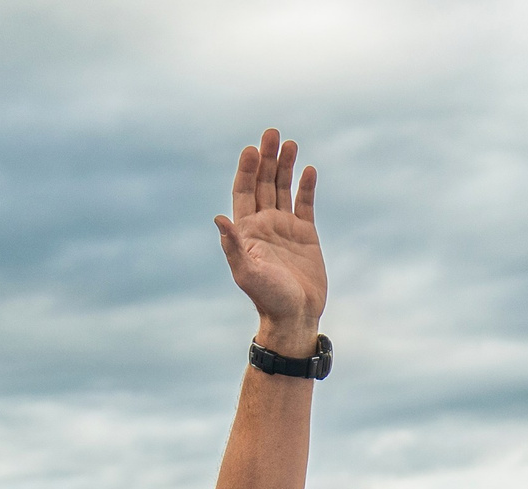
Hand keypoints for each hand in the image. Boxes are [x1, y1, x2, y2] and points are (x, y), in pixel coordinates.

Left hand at [216, 130, 326, 344]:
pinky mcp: (305, 235)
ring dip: (285, 166)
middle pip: (263, 183)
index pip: (244, 190)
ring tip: (290, 143)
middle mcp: (264, 224)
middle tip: (272, 133)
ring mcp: (285, 228)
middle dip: (267, 158)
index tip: (252, 149)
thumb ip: (234, 246)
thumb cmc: (268, 298)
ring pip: (283, 188)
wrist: (295, 317)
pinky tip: (308, 170)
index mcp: (247, 229)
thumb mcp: (247, 273)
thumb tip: (219, 218)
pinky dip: (306, 187)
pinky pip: (305, 204)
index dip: (246, 169)